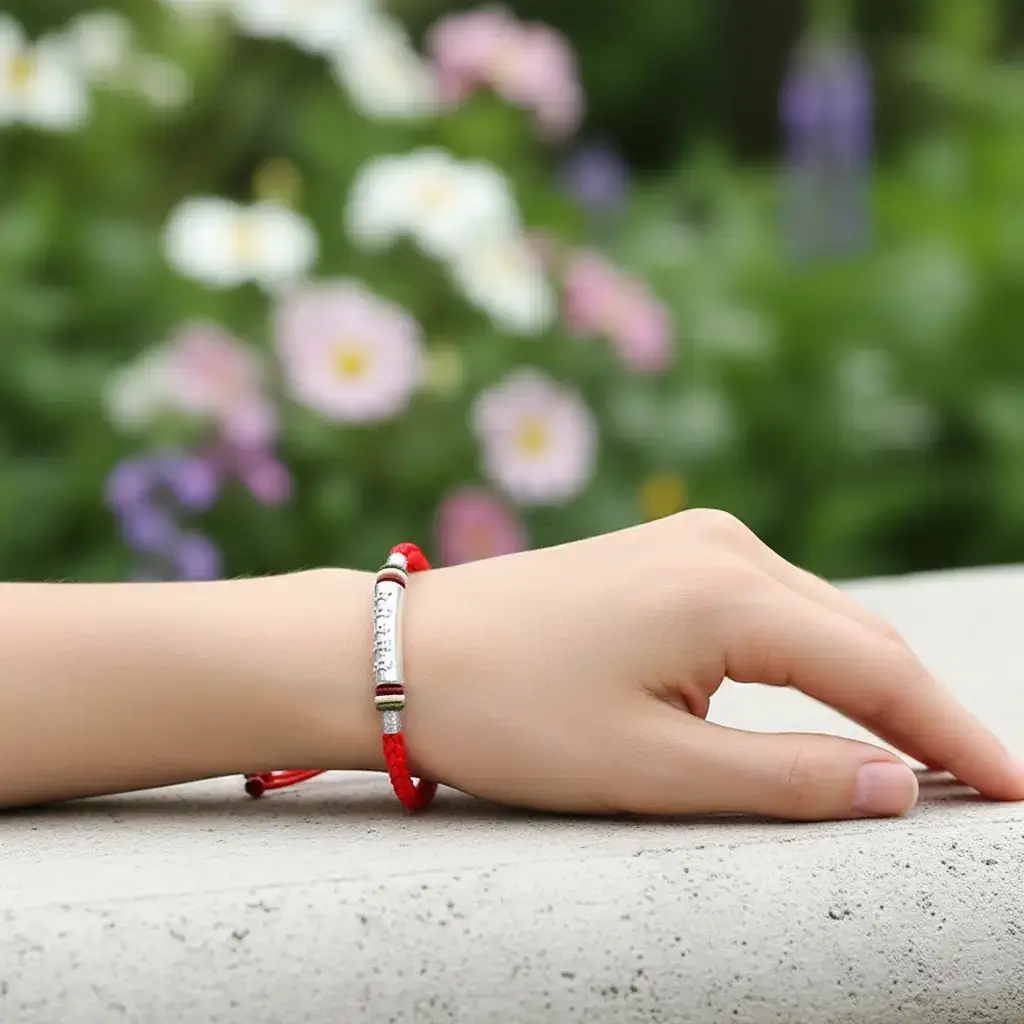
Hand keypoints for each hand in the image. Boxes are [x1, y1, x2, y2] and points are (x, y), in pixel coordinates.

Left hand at [403, 509, 1023, 819]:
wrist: (409, 654)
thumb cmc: (513, 716)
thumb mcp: (654, 768)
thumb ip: (787, 778)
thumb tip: (899, 785)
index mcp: (727, 593)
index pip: (878, 672)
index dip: (956, 737)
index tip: (1016, 792)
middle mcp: (722, 546)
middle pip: (859, 637)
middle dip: (924, 711)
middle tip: (979, 785)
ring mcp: (693, 540)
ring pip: (819, 618)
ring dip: (871, 682)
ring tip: (923, 754)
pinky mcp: (668, 554)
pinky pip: (770, 606)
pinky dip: (814, 656)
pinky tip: (831, 695)